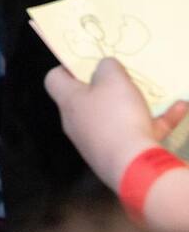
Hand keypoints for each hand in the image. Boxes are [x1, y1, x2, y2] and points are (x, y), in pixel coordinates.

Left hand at [45, 59, 188, 191]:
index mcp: (69, 101)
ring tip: (155, 92)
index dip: (67, 68)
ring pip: (115, 116)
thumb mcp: (114, 78)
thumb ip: (108, 66)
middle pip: (87, 99)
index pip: (54, 79)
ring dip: (136, 104)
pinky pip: (136, 133)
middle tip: (123, 77)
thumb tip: (105, 67)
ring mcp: (97, 142)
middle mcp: (78, 122)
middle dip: (107, 87)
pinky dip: (155, 122)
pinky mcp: (119, 157)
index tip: (87, 62)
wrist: (134, 168)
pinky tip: (178, 109)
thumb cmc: (116, 115)